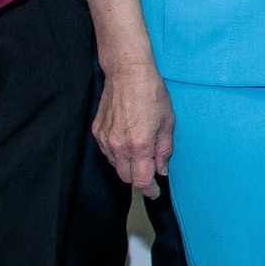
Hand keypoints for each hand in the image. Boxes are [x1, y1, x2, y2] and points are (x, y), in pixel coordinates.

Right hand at [94, 59, 174, 198]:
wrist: (127, 72)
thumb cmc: (151, 93)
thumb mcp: (167, 122)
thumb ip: (164, 150)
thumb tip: (161, 169)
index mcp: (139, 145)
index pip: (141, 180)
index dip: (149, 190)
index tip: (155, 192)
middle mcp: (119, 146)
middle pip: (126, 177)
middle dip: (139, 178)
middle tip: (151, 169)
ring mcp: (105, 139)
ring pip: (116, 166)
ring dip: (128, 166)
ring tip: (140, 150)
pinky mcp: (97, 132)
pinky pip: (107, 153)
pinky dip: (118, 154)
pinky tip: (127, 142)